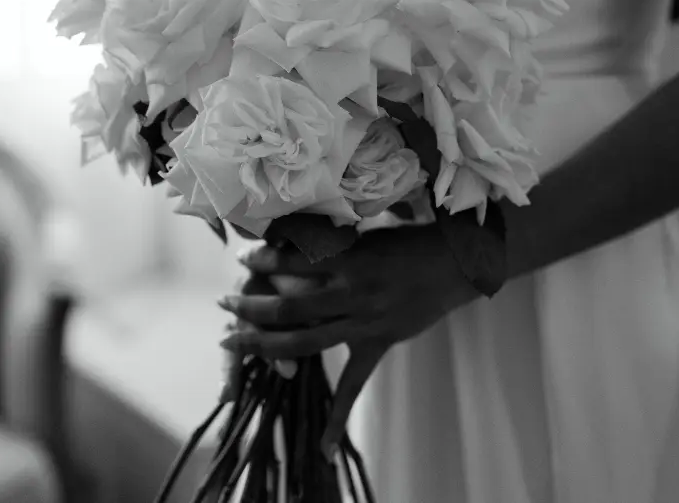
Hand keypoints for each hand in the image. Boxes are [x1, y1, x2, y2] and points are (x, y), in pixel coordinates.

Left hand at [218, 225, 479, 453]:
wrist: (454, 265)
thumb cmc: (409, 239)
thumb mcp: (367, 233)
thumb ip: (332, 243)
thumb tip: (292, 238)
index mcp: (349, 259)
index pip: (292, 261)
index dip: (263, 259)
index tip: (243, 258)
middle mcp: (352, 294)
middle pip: (288, 306)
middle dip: (250, 306)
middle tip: (224, 303)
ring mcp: (364, 324)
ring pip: (305, 343)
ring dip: (264, 344)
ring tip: (232, 342)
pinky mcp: (378, 344)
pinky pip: (355, 385)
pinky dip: (337, 416)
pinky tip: (321, 446)